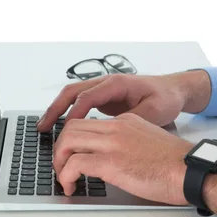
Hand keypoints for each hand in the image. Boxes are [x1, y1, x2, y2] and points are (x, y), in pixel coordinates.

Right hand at [38, 71, 210, 130]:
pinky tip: (62, 127)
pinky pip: (80, 103)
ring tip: (45, 128)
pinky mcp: (105, 98)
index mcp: (116, 84)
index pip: (87, 97)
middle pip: (72, 92)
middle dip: (55, 109)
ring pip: (73, 96)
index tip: (65, 131)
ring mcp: (104, 90)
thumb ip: (133, 120)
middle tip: (43, 127)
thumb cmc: (166, 97)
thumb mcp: (155, 111)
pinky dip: (68, 112)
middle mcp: (106, 83)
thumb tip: (112, 132)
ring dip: (58, 110)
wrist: (174, 89)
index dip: (74, 114)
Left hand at [53, 112, 192, 202]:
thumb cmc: (175, 163)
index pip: (87, 123)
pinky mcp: (112, 162)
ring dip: (59, 162)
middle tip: (61, 167)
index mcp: (125, 121)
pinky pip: (75, 164)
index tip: (70, 154)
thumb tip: (114, 159)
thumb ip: (128, 143)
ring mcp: (113, 143)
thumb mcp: (148, 142)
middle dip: (60, 149)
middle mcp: (116, 127)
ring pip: (68, 141)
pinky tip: (71, 187)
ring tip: (64, 179)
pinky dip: (66, 176)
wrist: (191, 170)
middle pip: (71, 128)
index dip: (72, 139)